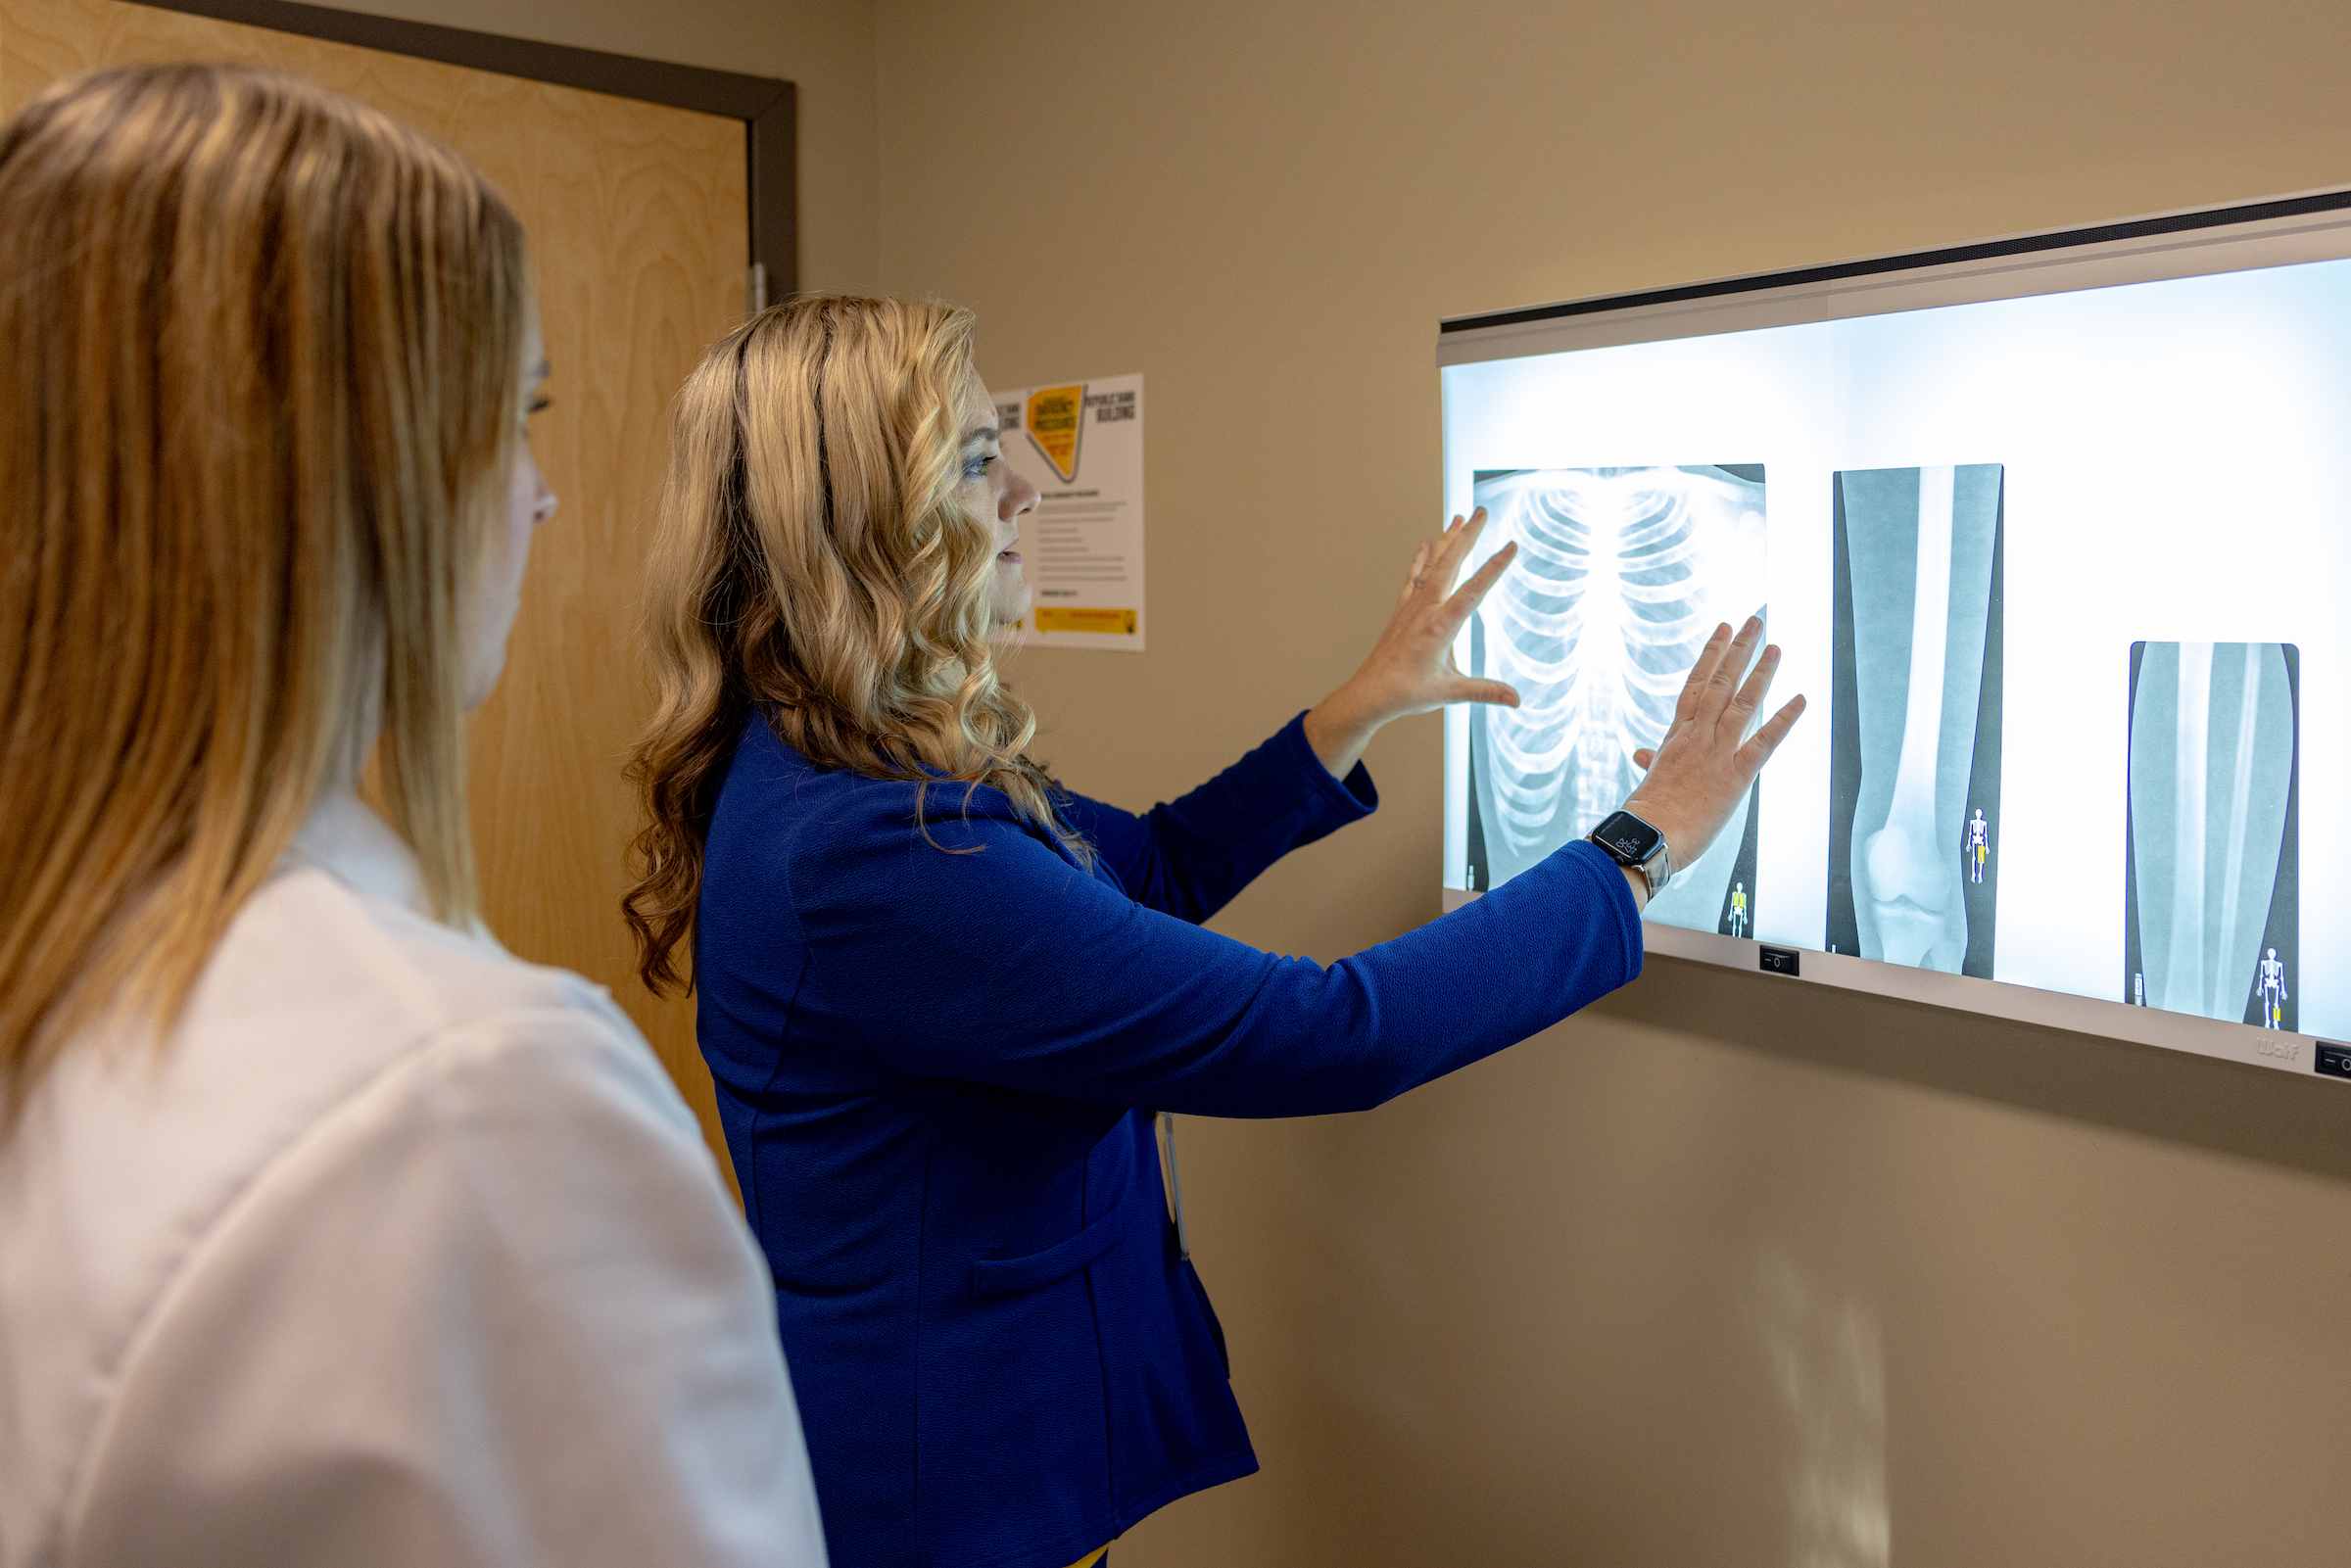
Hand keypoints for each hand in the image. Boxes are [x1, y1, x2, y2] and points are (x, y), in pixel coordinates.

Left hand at [1303, 508, 1519, 776]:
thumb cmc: (1407, 693)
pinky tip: (1426, 542)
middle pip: (1450, 564)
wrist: (1370, 693)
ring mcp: (1411, 607)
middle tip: (1482, 512)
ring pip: (1432, 565)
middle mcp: (1426, 610)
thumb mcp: (1450, 692)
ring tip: (1459, 517)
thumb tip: (1516, 700)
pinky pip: (1413, 577)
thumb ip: (1485, 692)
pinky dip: (1421, 559)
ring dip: (1447, 540)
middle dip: (1468, 536)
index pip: (1474, 590)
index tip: (1511, 546)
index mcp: (1441, 626)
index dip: (1494, 567)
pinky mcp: (1401, 611)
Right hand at [1621, 616, 1804, 878]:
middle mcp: (1698, 735)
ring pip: (1742, 702)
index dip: (1710, 654)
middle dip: (1739, 650)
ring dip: (1761, 672)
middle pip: (1720, 682)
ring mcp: (1717, 752)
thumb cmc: (1646, 814)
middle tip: (1755, 621)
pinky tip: (1800, 699)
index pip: (1695, 683)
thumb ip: (1653, 762)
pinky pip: (1764, 741)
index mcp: (1677, 736)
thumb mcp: (1650, 781)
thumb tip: (1643, 755)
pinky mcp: (1735, 775)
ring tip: (1776, 647)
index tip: (1722, 630)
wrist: (1649, 836)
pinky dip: (1784, 719)